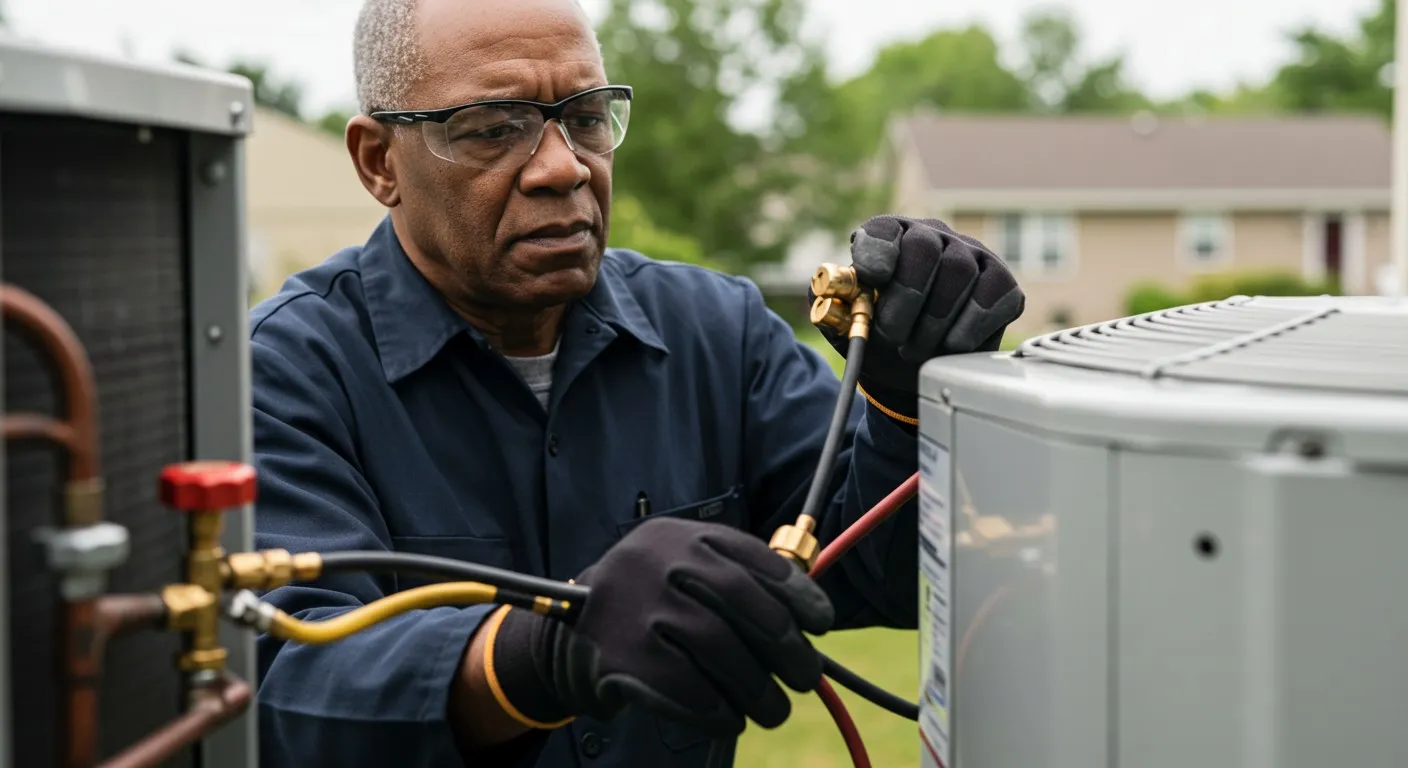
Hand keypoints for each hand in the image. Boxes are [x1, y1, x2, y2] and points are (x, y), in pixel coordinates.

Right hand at [481, 516, 833, 737]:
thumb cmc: (648, 605)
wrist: (566, 633)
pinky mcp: (621, 655)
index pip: (754, 559)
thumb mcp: (684, 570)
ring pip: (720, 650)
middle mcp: (658, 561)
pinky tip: (731, 718)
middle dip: (785, 647)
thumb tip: (811, 619)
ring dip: (757, 687)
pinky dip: (718, 709)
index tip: (822, 624)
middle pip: (743, 604)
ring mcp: (637, 606)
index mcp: (682, 536)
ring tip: (773, 709)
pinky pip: (687, 687)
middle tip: (805, 676)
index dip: (797, 593)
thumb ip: (737, 580)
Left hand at [811, 215, 1023, 422]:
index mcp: (889, 238)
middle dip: (907, 297)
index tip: (873, 277)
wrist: (914, 367)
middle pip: (925, 248)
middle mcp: (932, 236)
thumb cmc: (878, 337)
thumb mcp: (847, 325)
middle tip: (892, 335)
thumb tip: (830, 296)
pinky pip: (993, 295)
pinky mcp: (1002, 284)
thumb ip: (834, 307)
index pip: (883, 230)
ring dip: (933, 319)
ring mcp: (972, 256)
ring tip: (914, 349)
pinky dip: (968, 327)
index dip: (877, 251)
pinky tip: (949, 347)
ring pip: (960, 271)